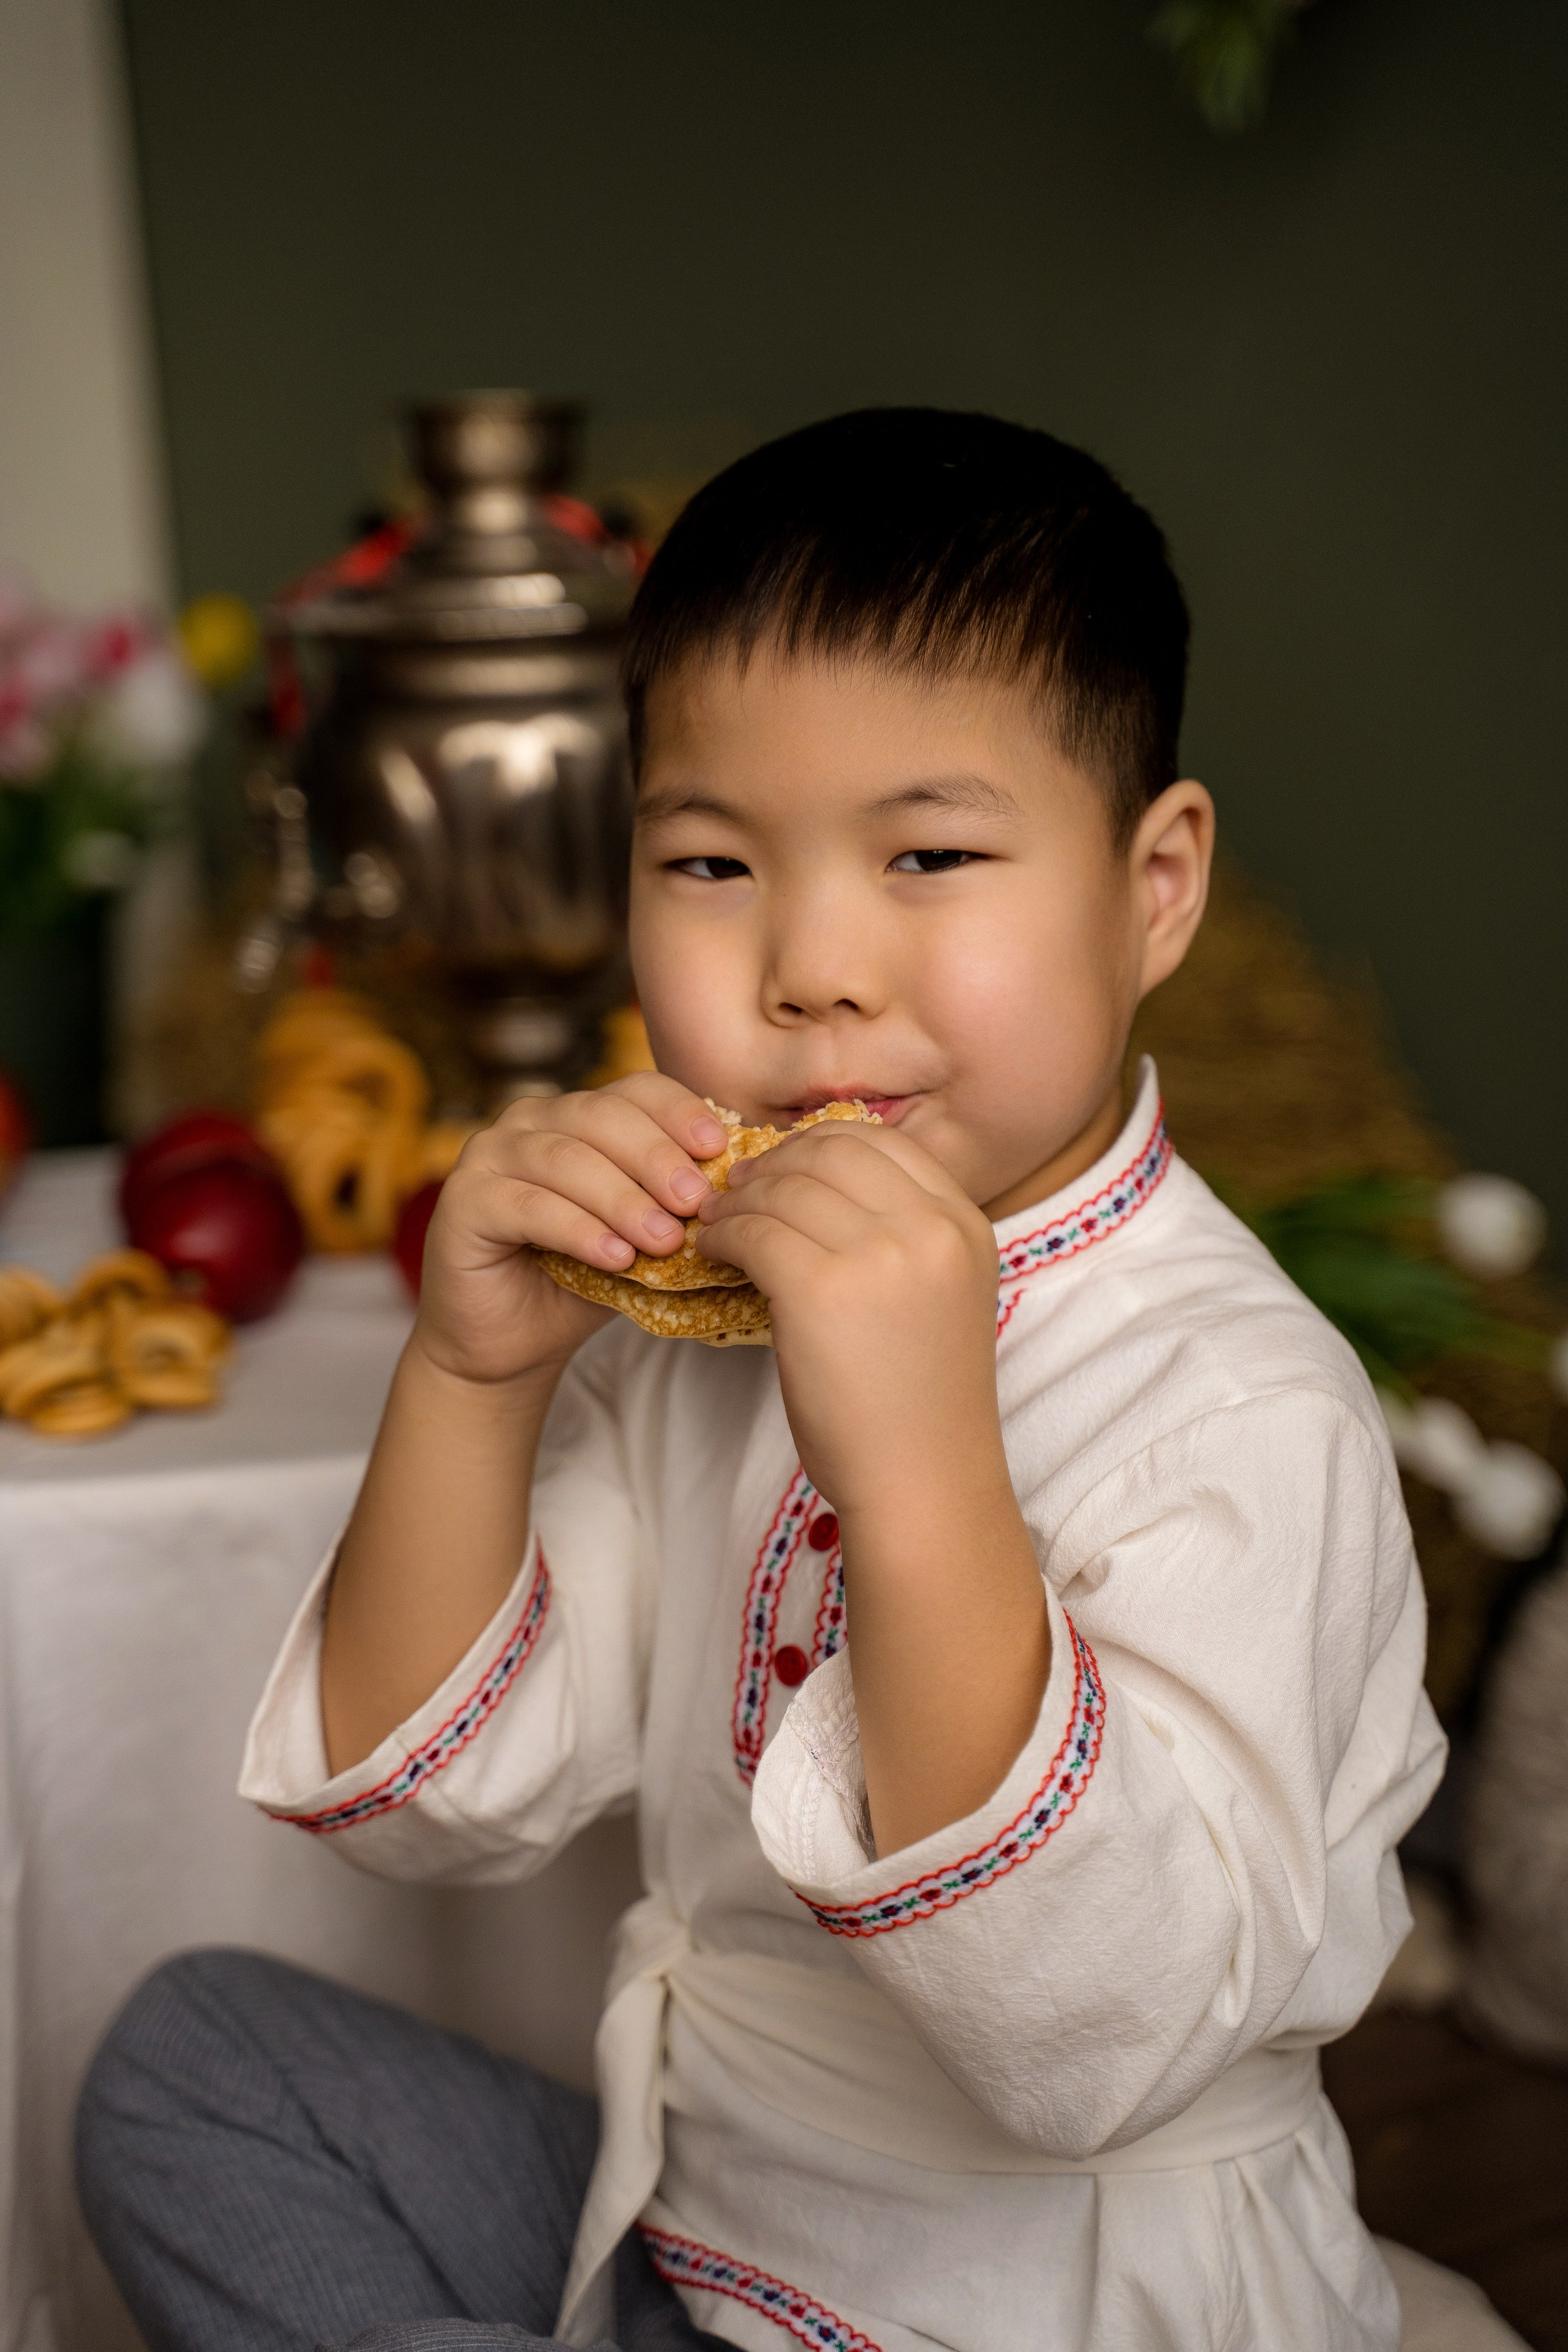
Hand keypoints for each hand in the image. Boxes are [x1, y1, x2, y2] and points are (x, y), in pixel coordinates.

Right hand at [414, 1074, 728, 1386]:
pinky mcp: (462, 1202)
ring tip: (664, 1240)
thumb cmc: (579, 1284)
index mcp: (577, 1116)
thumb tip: (741, 1193)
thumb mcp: (640, 1237)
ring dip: (622, 1199)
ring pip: (565, 1159)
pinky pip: (527, 1204)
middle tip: (697, 1203)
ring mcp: (488, 1155)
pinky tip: (615, 1257)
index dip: (679, 1112)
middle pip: (601, 1116)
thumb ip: (674, 1206)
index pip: (635, 1091)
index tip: (718, 1150)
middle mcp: (529, 1121)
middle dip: (655, 1158)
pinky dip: (576, 1229)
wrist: (509, 1345)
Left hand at [695, 1121, 1004, 1512]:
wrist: (922, 1481)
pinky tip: (716, 1252)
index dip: (817, 1146)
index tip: (783, 1171)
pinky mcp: (821, 1289)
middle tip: (739, 1191)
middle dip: (773, 1165)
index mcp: (964, 1223)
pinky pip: (753, 1232)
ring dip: (739, 1200)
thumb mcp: (937, 1295)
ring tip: (718, 1223)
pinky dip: (724, 1235)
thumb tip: (811, 1178)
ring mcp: (879, 1255)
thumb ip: (901, 1233)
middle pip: (827, 1152)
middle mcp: (929, 1227)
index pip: (879, 1141)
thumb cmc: (918, 1401)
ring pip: (783, 1188)